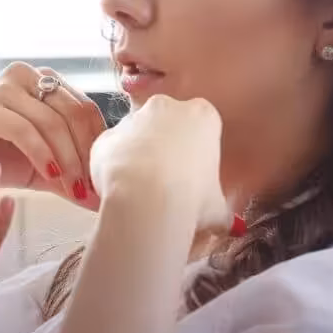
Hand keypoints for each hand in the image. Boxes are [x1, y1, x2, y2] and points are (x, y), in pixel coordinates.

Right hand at [0, 62, 107, 215]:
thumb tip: (103, 200)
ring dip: (68, 159)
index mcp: (46, 83)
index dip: (101, 146)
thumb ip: (68, 177)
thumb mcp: (38, 167)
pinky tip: (51, 176)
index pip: (86, 111)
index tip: (106, 180)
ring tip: (74, 189)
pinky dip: (43, 154)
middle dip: (88, 155)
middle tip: (93, 189)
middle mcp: (29, 76)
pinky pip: (25, 130)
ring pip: (53, 122)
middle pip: (75, 113)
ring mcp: (6, 87)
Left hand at [89, 95, 230, 232]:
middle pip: (164, 123)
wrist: (145, 199)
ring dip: (136, 156)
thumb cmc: (190, 198)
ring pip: (134, 135)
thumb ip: (220, 208)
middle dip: (162, 145)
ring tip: (139, 190)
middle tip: (164, 181)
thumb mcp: (217, 207)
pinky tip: (118, 190)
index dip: (194, 152)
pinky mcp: (105, 137)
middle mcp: (166, 108)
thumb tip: (226, 224)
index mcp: (202, 116)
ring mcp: (132, 119)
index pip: (200, 127)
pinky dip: (113, 167)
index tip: (191, 174)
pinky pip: (111, 151)